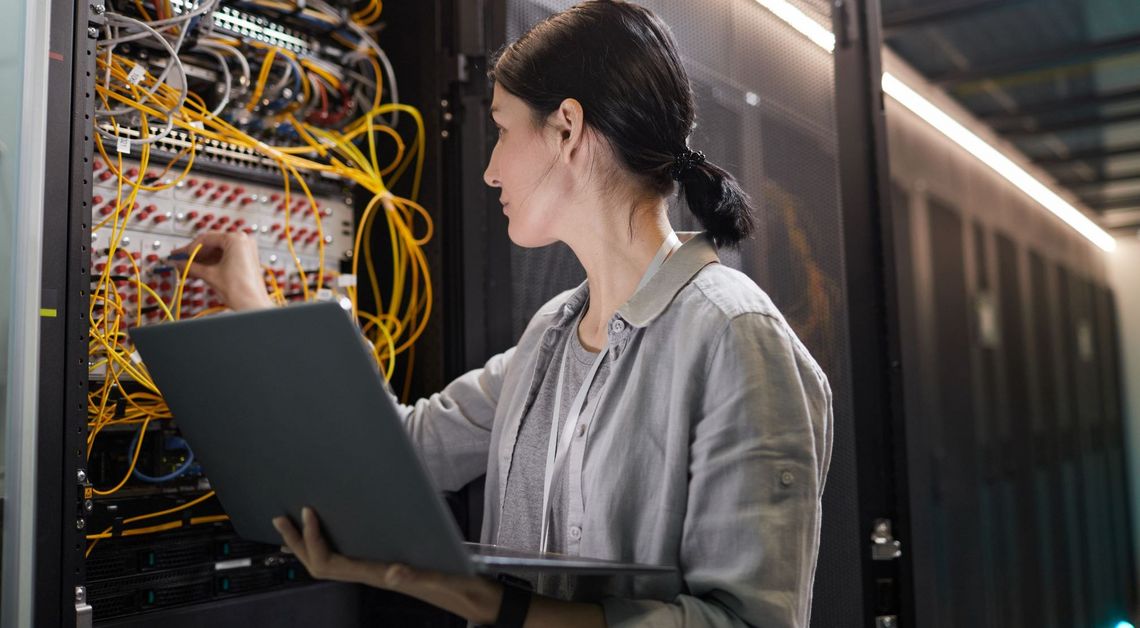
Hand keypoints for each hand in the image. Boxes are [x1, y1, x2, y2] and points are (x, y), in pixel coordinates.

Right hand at [170, 231, 274, 310]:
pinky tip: (197, 270)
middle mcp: (243, 241)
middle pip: (211, 244)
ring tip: (186, 267)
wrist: (253, 305)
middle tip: (179, 260)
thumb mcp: (210, 275)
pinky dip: (211, 263)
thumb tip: (177, 262)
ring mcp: (245, 250)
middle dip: (194, 255)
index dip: (189, 248)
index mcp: (236, 239)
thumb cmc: (241, 291)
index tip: (179, 255)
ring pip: (217, 251)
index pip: (205, 238)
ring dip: (201, 260)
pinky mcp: (245, 259)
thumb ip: (190, 266)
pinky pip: (224, 257)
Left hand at [272, 507, 504, 624]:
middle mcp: (373, 575)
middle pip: (321, 564)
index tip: (308, 513)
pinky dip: (331, 544)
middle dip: (297, 541)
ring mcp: (378, 573)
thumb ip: (419, 576)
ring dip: (308, 544)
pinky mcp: (387, 568)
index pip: (330, 562)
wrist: (477, 600)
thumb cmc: (462, 588)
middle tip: (280, 517)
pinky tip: (332, 533)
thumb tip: (392, 572)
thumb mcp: (443, 578)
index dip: (312, 539)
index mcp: (379, 575)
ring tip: (294, 524)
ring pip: (331, 563)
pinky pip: (348, 559)